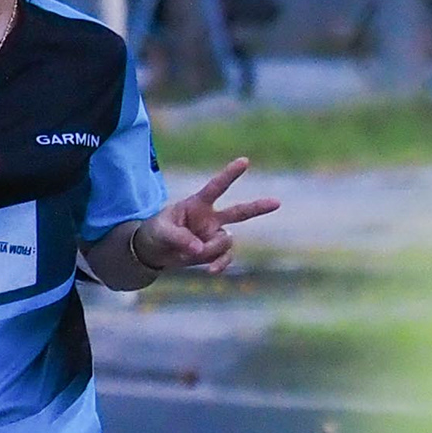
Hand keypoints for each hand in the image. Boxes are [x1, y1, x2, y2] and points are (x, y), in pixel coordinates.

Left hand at [128, 156, 276, 274]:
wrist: (154, 251)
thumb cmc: (156, 232)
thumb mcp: (161, 231)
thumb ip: (179, 238)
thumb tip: (200, 250)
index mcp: (197, 204)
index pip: (216, 187)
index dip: (230, 174)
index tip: (244, 161)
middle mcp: (211, 218)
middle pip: (239, 212)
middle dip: (258, 207)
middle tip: (277, 202)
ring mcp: (215, 235)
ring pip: (226, 241)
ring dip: (211, 249)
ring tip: (192, 252)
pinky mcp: (214, 251)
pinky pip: (225, 257)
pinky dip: (219, 264)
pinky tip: (211, 270)